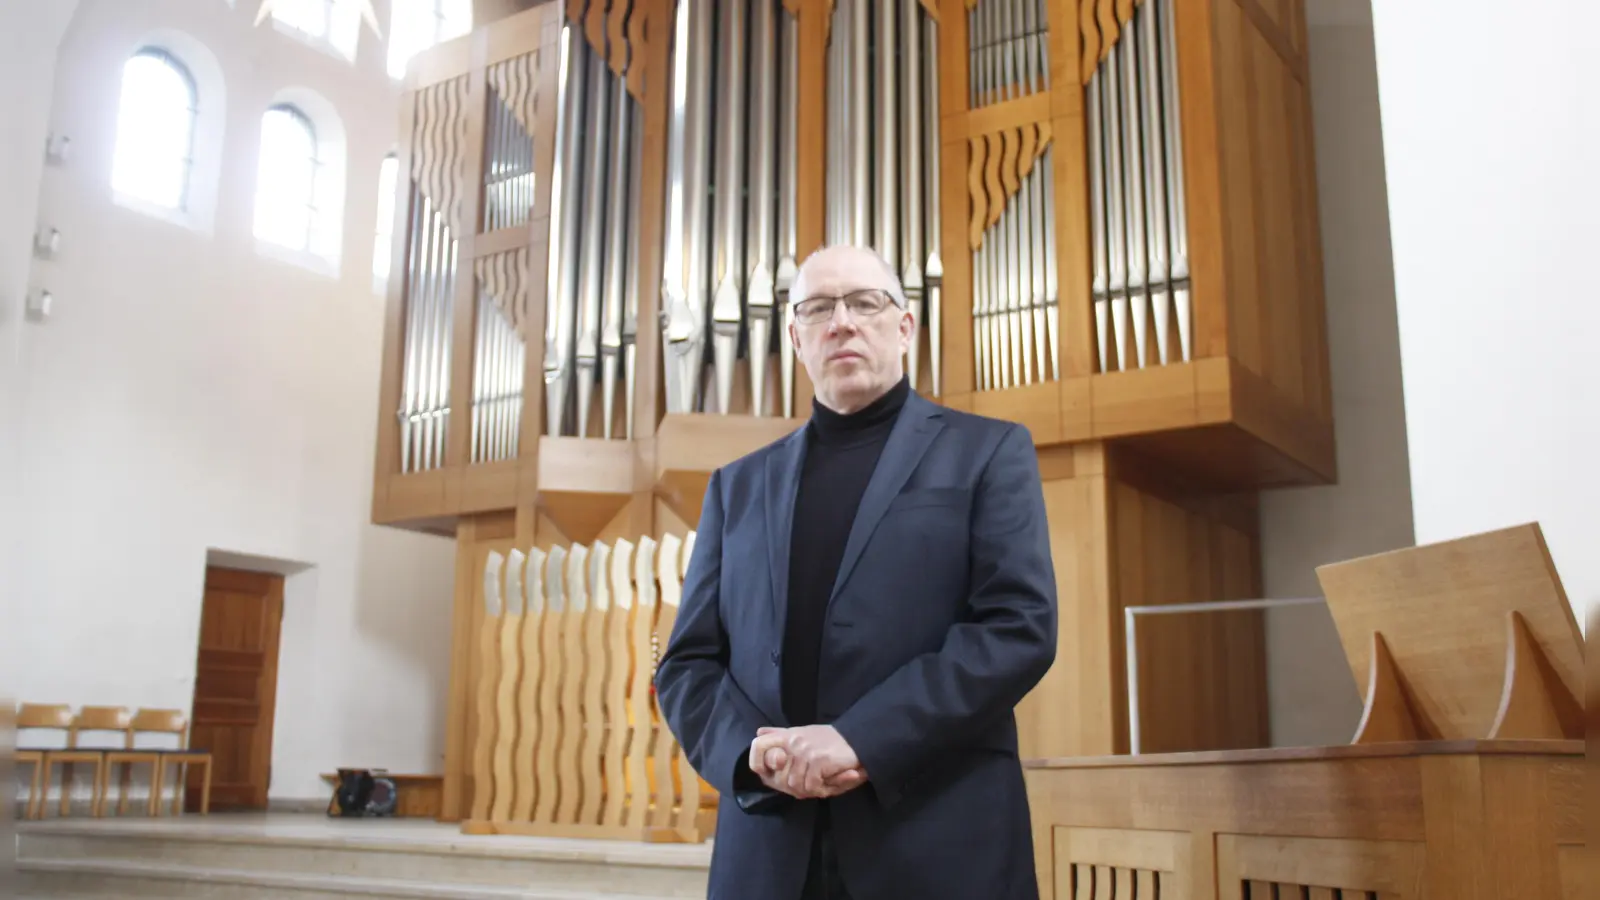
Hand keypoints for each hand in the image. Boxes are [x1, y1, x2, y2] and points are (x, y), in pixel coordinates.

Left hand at [751, 725, 866, 798]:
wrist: (858, 739)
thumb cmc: (830, 741)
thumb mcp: (803, 734)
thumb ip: (781, 735)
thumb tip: (759, 732)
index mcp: (787, 735)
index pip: (758, 747)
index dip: (759, 763)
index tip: (774, 771)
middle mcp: (792, 741)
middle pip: (780, 779)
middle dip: (796, 788)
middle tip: (812, 784)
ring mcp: (804, 751)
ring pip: (796, 786)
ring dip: (811, 790)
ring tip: (823, 781)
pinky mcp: (817, 759)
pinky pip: (811, 786)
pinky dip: (822, 789)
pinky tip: (831, 781)